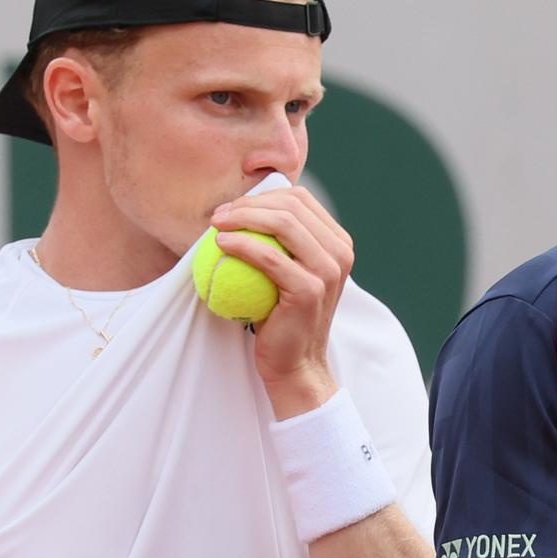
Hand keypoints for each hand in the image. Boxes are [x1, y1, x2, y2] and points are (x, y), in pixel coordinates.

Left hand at [209, 183, 354, 417]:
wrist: (295, 362)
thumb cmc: (280, 315)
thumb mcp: (286, 271)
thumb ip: (280, 241)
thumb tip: (244, 205)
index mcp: (338, 242)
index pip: (299, 199)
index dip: (262, 196)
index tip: (231, 208)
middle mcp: (340, 252)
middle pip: (291, 206)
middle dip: (249, 203)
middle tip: (218, 216)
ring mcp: (329, 271)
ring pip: (283, 224)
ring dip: (243, 218)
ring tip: (215, 227)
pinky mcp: (311, 290)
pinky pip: (270, 258)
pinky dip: (242, 245)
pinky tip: (221, 244)